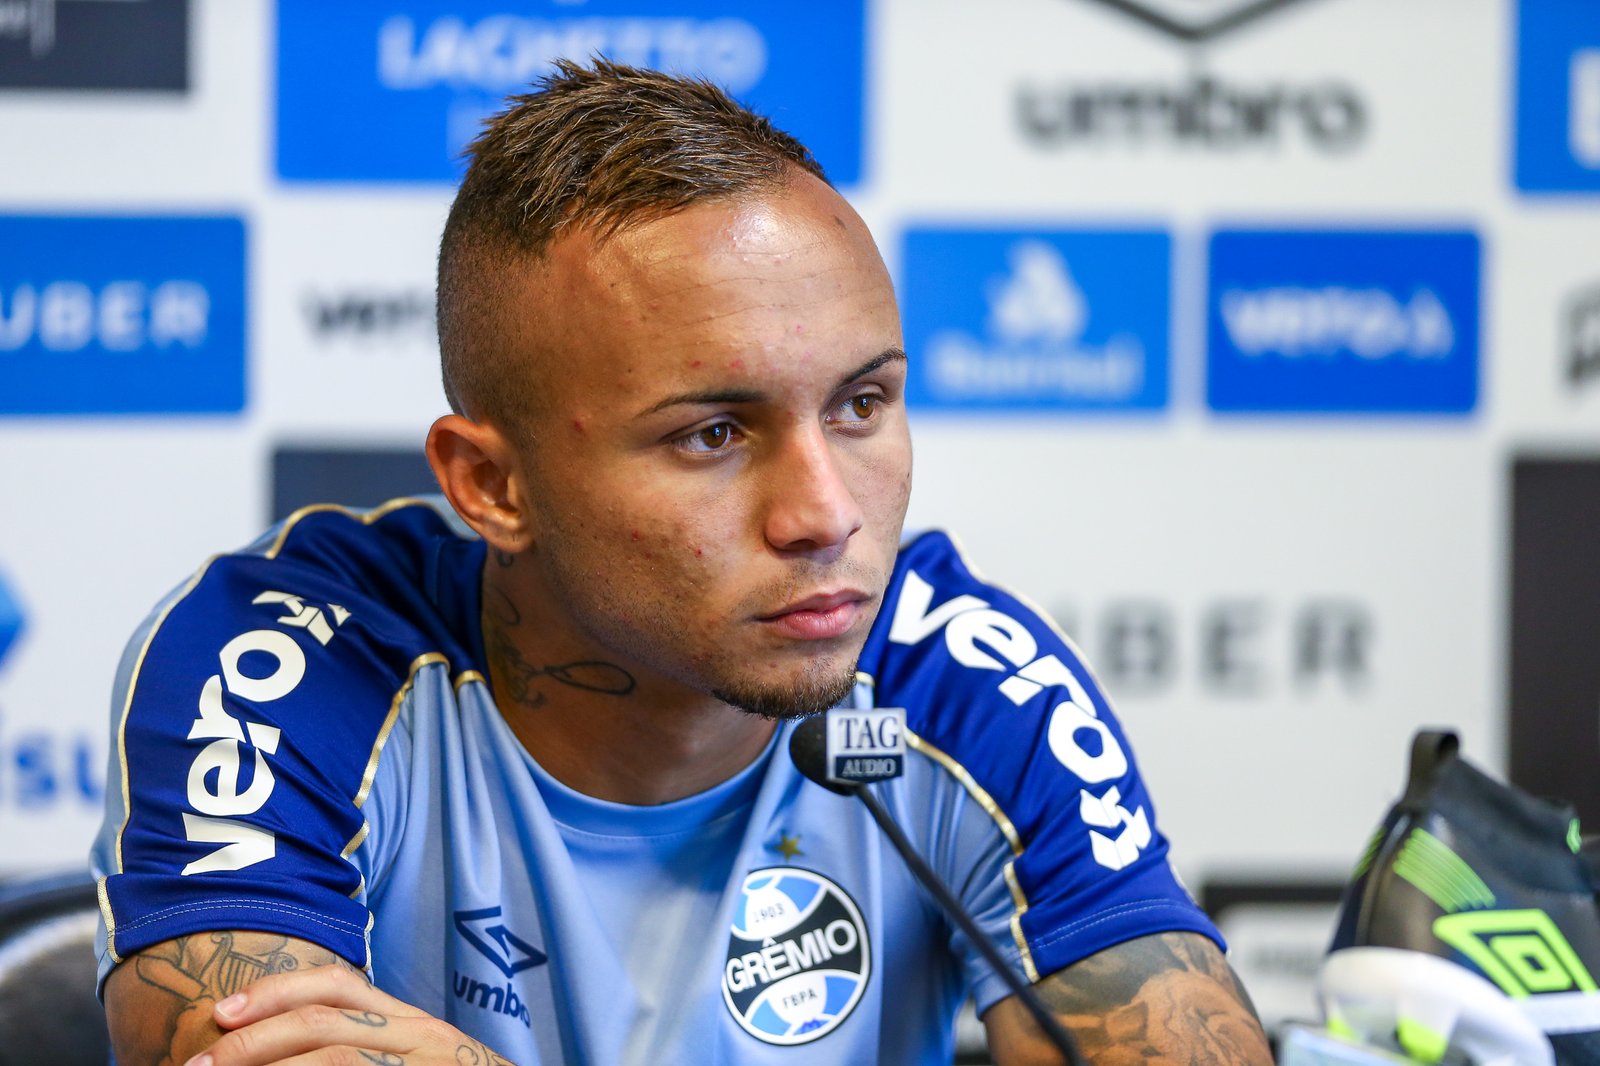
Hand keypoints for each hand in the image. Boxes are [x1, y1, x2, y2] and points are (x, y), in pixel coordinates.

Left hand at [182, 964, 516, 1065]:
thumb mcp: (416, 1060)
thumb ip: (368, 1047)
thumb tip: (280, 1050)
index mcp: (413, 1024)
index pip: (338, 986)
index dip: (274, 992)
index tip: (221, 1015)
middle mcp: (422, 1039)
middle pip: (324, 1021)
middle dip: (251, 1042)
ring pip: (336, 1057)